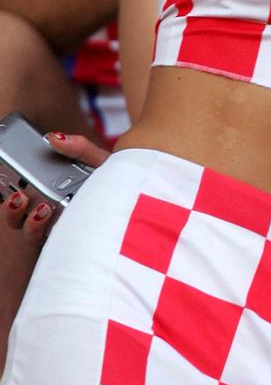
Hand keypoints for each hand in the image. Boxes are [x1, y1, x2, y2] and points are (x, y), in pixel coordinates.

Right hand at [2, 131, 107, 246]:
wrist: (144, 194)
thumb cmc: (117, 181)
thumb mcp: (99, 162)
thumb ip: (79, 148)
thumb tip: (54, 137)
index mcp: (50, 193)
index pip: (20, 197)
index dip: (9, 196)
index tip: (10, 187)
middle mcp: (51, 214)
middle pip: (18, 218)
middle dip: (12, 211)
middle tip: (19, 197)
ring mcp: (63, 229)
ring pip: (32, 234)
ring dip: (30, 224)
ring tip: (42, 210)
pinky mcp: (77, 241)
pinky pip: (58, 246)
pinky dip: (56, 238)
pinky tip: (62, 225)